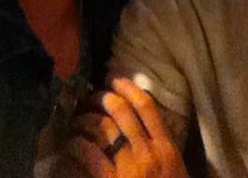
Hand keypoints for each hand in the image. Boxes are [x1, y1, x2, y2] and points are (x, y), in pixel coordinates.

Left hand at [69, 79, 187, 177]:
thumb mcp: (176, 169)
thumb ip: (162, 148)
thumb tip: (144, 127)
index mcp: (166, 146)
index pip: (146, 106)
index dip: (129, 88)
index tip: (115, 79)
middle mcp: (147, 150)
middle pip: (122, 112)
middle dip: (103, 99)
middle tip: (90, 96)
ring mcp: (128, 167)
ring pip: (103, 129)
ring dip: (86, 120)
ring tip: (77, 117)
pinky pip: (90, 156)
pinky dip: (78, 145)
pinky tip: (72, 142)